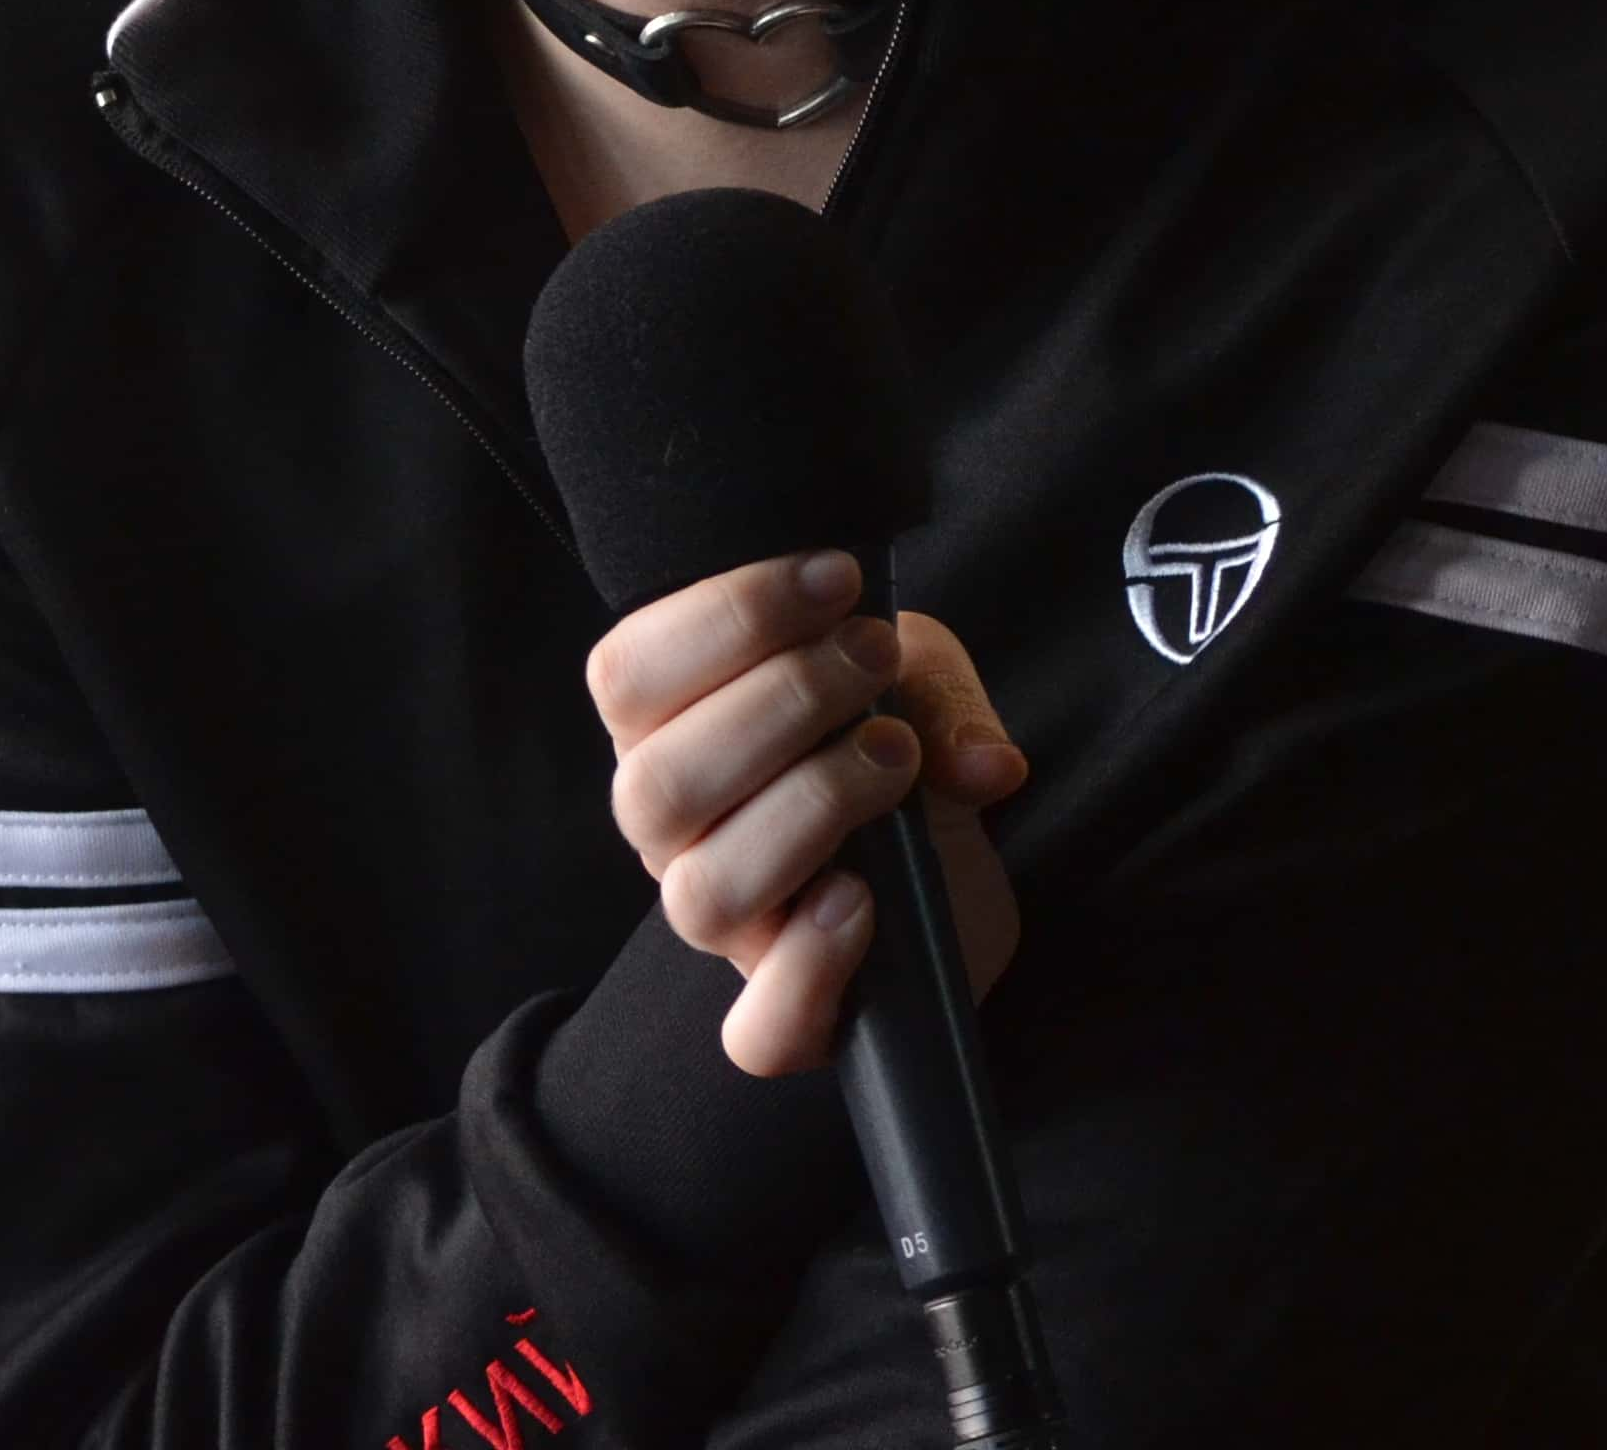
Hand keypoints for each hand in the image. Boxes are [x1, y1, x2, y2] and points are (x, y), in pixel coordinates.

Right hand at [583, 550, 1027, 1076]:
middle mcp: (674, 834)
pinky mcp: (789, 1012)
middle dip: (782, 699)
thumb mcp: (914, 687)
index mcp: (668, 734)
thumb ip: (934, 689)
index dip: (725, 616)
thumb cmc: (899, 755)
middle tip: (874, 660)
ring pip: (703, 891)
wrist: (953, 878)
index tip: (839, 580)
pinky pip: (760, 1027)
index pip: (627, 673)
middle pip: (658, 783)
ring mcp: (727, 927)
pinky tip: (867, 902)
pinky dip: (813, 964)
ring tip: (894, 757)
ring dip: (808, 805)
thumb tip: (978, 760)